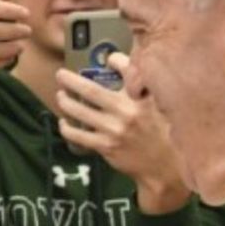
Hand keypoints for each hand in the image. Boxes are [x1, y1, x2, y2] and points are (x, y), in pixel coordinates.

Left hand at [55, 59, 189, 213]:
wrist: (164, 166)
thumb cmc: (162, 132)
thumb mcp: (160, 106)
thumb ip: (143, 87)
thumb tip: (120, 63)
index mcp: (143, 97)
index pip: (127, 69)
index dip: (115, 60)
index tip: (107, 59)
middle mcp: (127, 111)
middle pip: (92, 91)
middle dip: (72, 81)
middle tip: (60, 75)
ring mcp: (114, 130)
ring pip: (81, 112)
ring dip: (66, 102)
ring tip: (60, 96)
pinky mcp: (106, 146)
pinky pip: (79, 135)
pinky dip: (67, 128)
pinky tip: (64, 122)